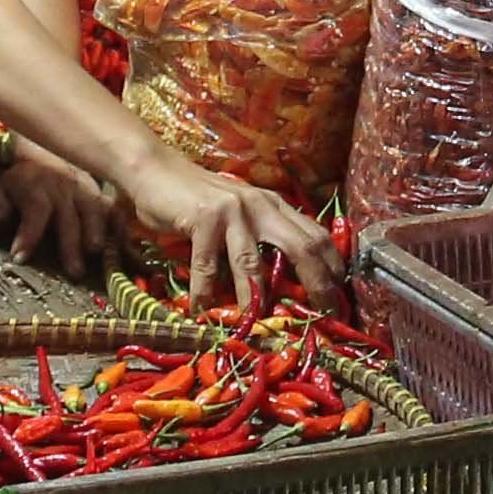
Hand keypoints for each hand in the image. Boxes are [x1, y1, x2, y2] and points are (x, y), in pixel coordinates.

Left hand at [0, 142, 123, 269]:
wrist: (46, 151)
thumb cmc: (23, 182)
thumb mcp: (2, 189)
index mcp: (36, 188)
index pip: (34, 211)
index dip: (28, 235)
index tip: (19, 258)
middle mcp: (64, 188)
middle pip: (68, 218)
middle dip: (70, 245)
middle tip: (74, 272)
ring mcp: (86, 190)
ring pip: (94, 211)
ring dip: (97, 232)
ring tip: (98, 255)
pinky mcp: (101, 193)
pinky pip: (113, 208)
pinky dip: (120, 224)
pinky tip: (123, 242)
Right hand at [122, 150, 342, 307]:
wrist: (155, 169)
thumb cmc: (197, 200)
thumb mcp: (240, 216)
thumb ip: (259, 239)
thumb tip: (278, 287)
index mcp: (275, 206)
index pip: (317, 236)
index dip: (332, 267)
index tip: (337, 298)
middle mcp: (262, 206)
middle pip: (302, 247)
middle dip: (317, 284)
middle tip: (322, 315)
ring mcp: (234, 210)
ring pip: (253, 264)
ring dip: (256, 299)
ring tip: (257, 324)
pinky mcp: (204, 217)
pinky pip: (208, 265)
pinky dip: (204, 292)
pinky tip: (201, 310)